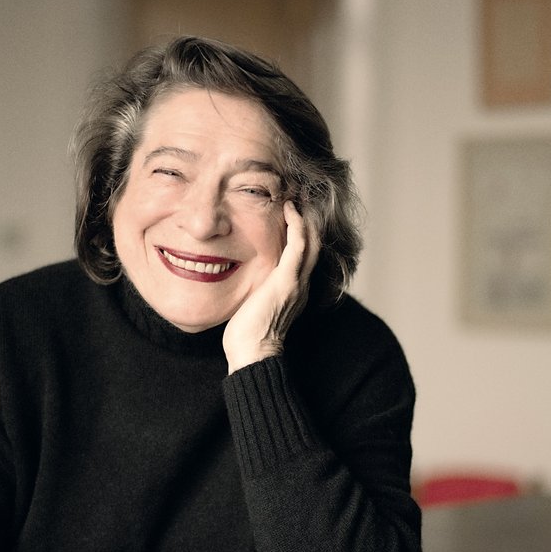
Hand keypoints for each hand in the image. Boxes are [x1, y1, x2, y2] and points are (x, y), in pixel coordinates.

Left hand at [222, 201, 319, 373]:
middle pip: (314, 244)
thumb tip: (236, 281)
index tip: (290, 213)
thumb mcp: (252, 306)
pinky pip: (299, 245)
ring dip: (304, 217)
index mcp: (293, 290)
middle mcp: (301, 283)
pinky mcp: (287, 279)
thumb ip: (252, 291)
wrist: (253, 354)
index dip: (301, 232)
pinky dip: (297, 224)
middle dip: (308, 220)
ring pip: (311, 241)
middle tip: (298, 197)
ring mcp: (297, 281)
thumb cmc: (247, 336)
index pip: (303, 255)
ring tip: (295, 197)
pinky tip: (290, 209)